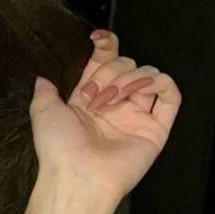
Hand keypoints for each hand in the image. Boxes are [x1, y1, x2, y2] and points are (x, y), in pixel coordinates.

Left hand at [29, 30, 181, 201]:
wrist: (77, 174)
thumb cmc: (58, 147)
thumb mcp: (43, 111)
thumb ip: (45, 90)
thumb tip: (43, 76)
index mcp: (89, 99)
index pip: (105, 63)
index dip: (106, 46)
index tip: (98, 38)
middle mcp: (115, 105)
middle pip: (126, 65)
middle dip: (110, 72)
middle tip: (94, 96)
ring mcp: (136, 116)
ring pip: (148, 75)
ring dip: (131, 77)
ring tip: (114, 98)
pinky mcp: (156, 129)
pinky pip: (171, 96)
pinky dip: (161, 82)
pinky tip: (142, 88)